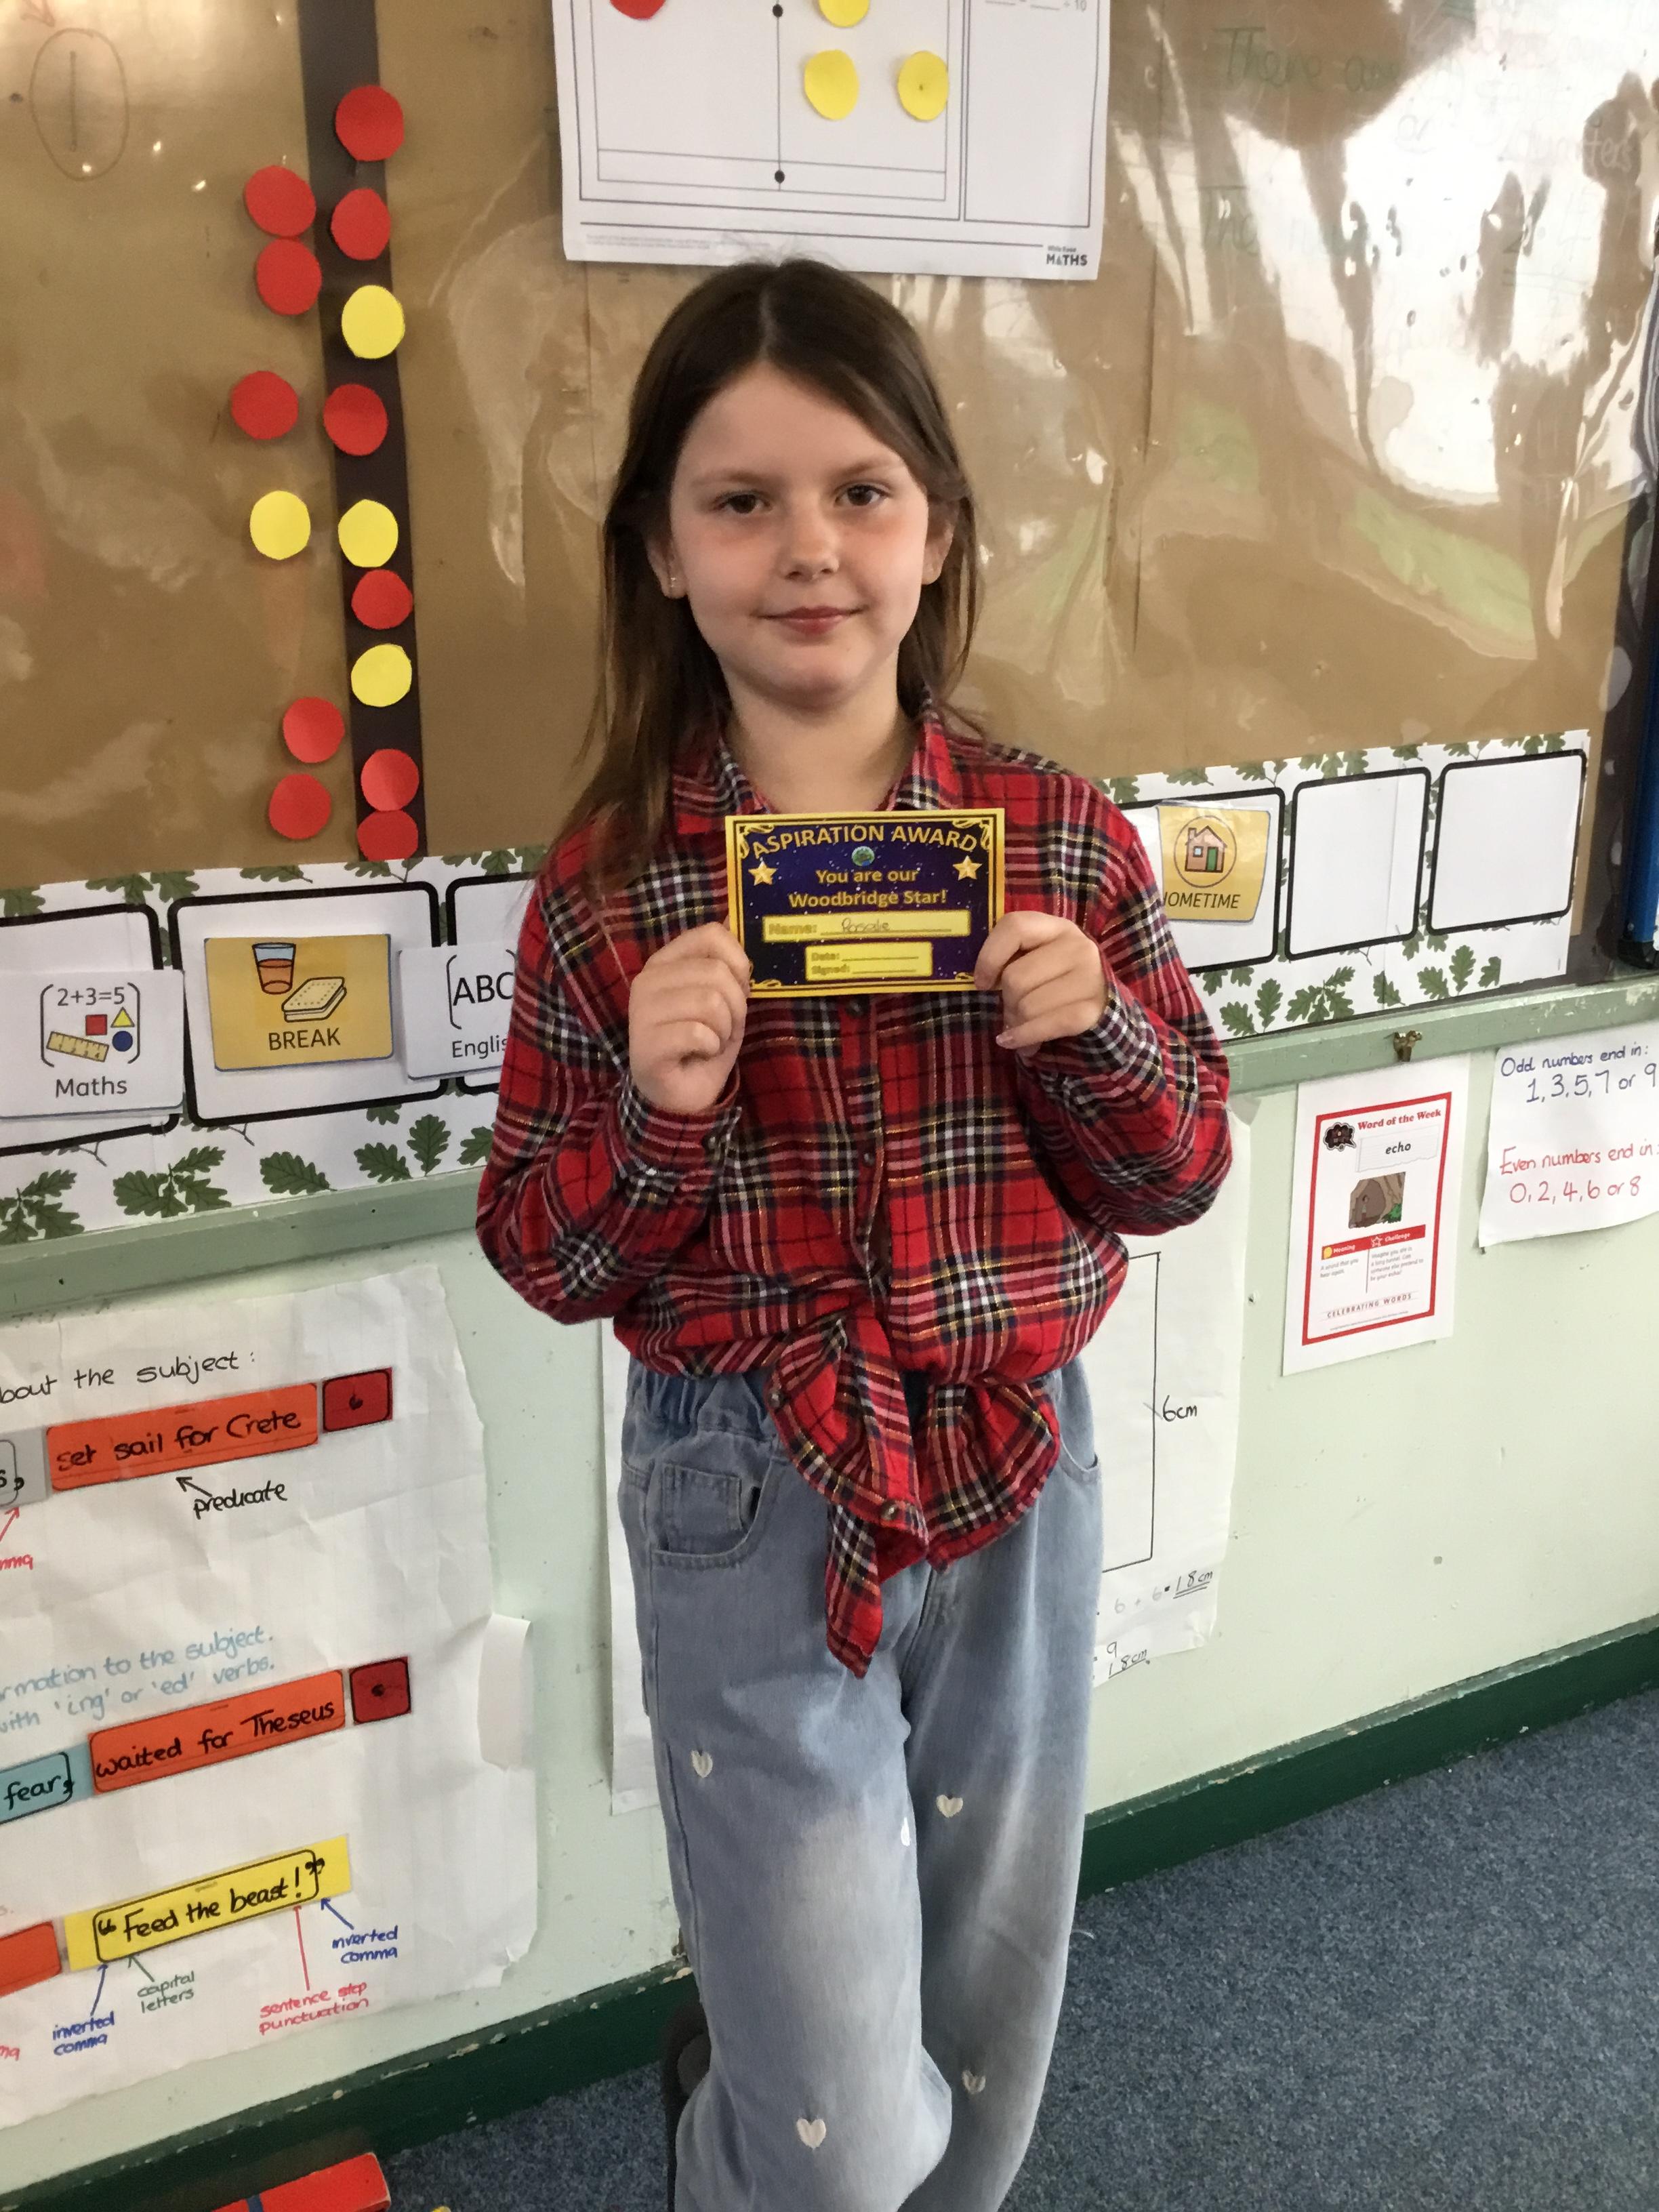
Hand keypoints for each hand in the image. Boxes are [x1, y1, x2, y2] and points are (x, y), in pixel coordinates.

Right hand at [628, 923, 751, 1113]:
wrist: (681, 1095)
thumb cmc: (704, 1042)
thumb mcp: (724, 997)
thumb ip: (726, 961)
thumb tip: (735, 917)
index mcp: (666, 962)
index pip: (711, 934)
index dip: (738, 964)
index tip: (737, 990)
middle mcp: (648, 980)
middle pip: (717, 973)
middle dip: (735, 1007)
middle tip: (722, 1028)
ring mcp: (642, 1012)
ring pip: (711, 1003)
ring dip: (724, 1030)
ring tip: (710, 1042)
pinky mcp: (645, 1045)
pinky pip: (699, 1033)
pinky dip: (711, 1048)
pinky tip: (697, 1055)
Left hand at [975, 912, 1107, 1057]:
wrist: (1105, 1003)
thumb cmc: (1059, 979)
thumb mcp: (1039, 957)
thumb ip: (1014, 958)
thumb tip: (984, 983)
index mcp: (1058, 928)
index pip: (1014, 927)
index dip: (990, 956)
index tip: (983, 982)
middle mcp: (1078, 947)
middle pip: (1015, 978)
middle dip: (1007, 1001)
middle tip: (1013, 1010)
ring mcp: (1089, 978)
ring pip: (1026, 1006)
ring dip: (1017, 1023)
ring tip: (1023, 1024)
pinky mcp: (1091, 1010)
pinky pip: (1043, 1027)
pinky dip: (1024, 1038)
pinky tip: (1018, 1045)